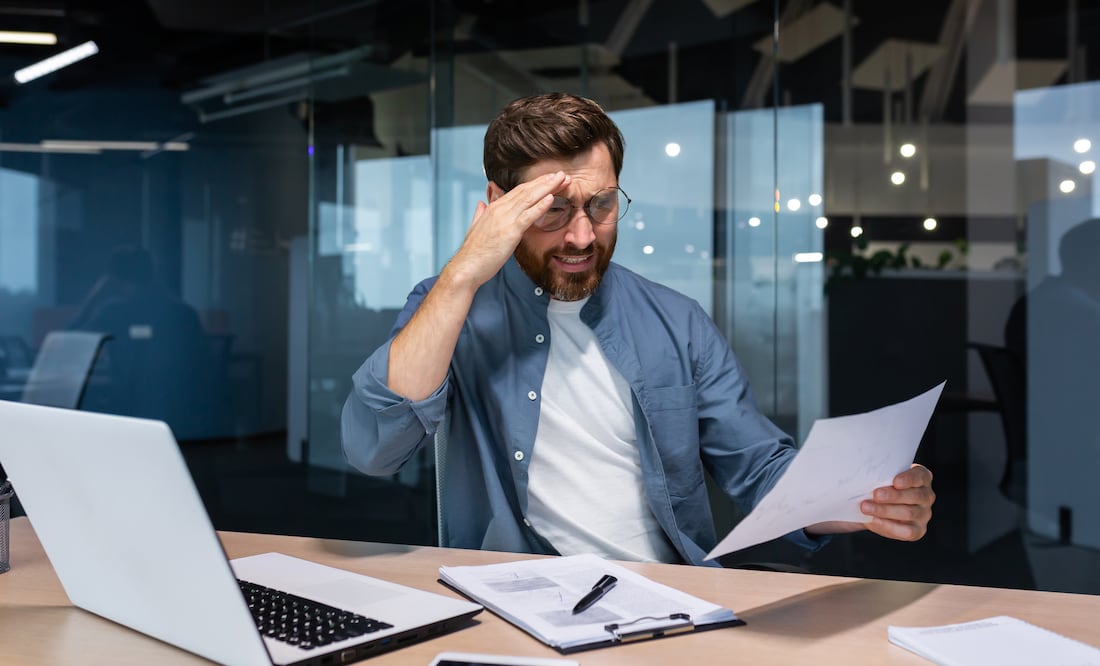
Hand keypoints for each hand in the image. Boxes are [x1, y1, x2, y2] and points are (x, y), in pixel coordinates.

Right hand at [443, 171, 568, 289]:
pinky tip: (551, 198)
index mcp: (493, 208)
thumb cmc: (473, 252)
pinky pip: (528, 216)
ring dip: (547, 188)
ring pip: (529, 198)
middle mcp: (499, 209)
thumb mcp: (475, 227)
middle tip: (562, 174)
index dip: (535, 183)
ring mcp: (505, 219)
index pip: (518, 191)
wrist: (466, 267)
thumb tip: (481, 204)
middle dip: (546, 181)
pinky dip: (540, 206)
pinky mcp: (510, 231)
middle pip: (526, 190)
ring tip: (562, 180)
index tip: (549, 178)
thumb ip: (479, 214)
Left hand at [807, 464, 934, 540]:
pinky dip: (889, 526)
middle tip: (874, 495)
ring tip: (865, 507)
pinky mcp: (917, 530)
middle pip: (915, 496)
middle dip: (893, 496)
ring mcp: (924, 514)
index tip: (894, 481)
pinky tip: (873, 521)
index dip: (909, 479)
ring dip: (885, 510)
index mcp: (921, 478)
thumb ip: (875, 471)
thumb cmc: (877, 484)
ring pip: (909, 513)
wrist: (876, 504)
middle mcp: (926, 495)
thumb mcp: (877, 475)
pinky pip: (907, 531)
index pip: (920, 476)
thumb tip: (851, 462)